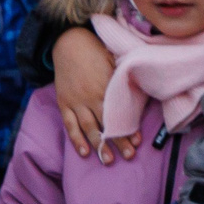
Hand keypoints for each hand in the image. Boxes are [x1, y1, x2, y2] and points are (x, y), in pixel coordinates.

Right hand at [55, 28, 134, 162]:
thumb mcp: (115, 63)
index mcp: (106, 87)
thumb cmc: (97, 52)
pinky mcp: (64, 103)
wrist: (69, 44)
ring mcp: (76, 102)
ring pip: (89, 128)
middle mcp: (91, 97)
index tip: (139, 141)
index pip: (119, 114)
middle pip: (106, 124)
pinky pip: (70, 125)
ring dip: (99, 145)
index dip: (128, 128)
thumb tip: (140, 95)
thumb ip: (124, 80)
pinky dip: (76, 139)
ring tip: (108, 160)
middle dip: (118, 141)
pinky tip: (84, 152)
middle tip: (129, 156)